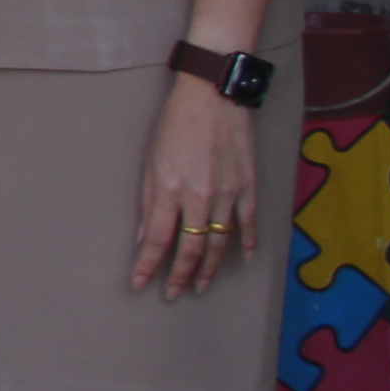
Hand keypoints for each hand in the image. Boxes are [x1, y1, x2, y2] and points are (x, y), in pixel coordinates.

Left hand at [133, 73, 267, 299]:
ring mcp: (228, 193)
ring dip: (209, 268)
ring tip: (200, 286)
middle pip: (190, 248)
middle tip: (173, 293)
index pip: (159, 239)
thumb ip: (149, 202)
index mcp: (171, 189)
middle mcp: (200, 197)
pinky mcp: (249, 186)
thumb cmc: (175, 124)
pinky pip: (249, 223)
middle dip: (180, 275)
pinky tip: (243, 261)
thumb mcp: (151, 160)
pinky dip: (247, 244)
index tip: (140, 283)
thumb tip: (145, 236)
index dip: (149, 265)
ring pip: (219, 242)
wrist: (214, 96)